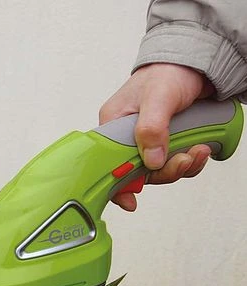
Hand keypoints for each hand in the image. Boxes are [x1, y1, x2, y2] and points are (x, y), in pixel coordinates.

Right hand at [99, 63, 214, 210]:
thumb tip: (151, 160)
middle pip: (137, 172)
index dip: (118, 185)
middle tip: (182, 162)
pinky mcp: (165, 143)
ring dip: (180, 166)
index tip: (130, 199)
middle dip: (163, 172)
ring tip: (198, 151)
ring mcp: (147, 142)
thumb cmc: (168, 71)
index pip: (108, 163)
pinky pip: (173, 163)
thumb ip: (152, 127)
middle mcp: (127, 137)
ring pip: (158, 170)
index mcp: (113, 126)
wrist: (196, 63)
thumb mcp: (158, 96)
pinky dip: (189, 161)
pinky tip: (200, 149)